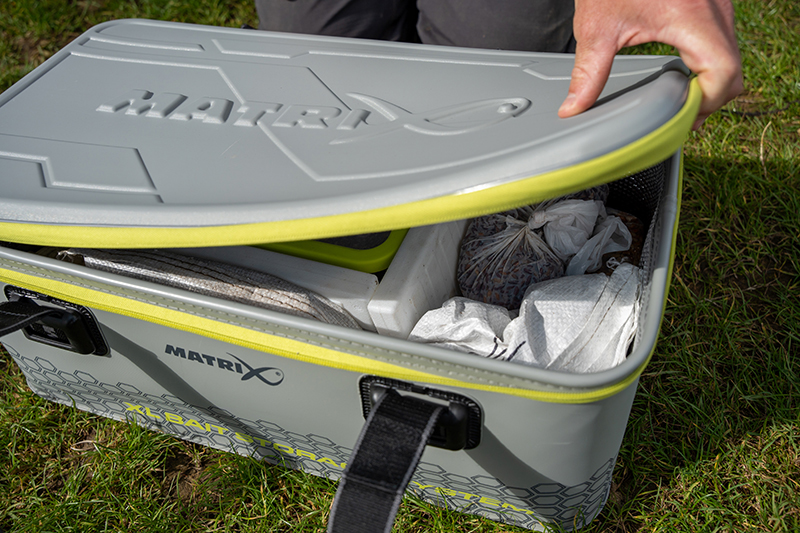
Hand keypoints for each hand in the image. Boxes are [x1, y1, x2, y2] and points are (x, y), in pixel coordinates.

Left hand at [558, 0, 742, 129]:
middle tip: (677, 117)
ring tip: (677, 100)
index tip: (682, 118)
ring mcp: (718, 6)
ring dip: (710, 84)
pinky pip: (723, 44)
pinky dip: (708, 66)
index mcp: (692, 16)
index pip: (724, 72)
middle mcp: (715, 10)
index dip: (708, 103)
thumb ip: (588, 72)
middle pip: (733, 71)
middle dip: (709, 100)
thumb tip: (574, 108)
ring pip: (731, 58)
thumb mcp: (597, 27)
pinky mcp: (712, 6)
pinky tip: (681, 76)